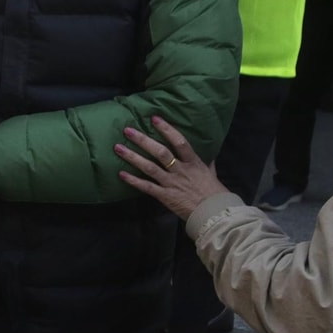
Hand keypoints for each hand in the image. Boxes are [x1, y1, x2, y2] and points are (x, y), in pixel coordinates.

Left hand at [114, 116, 228, 220]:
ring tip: (118, 148)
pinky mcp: (165, 196)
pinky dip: (133, 181)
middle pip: (160, 152)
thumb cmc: (214, 194)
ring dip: (133, 157)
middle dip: (143, 140)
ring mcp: (172, 183)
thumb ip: (208, 163)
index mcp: (193, 162)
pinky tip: (121, 174)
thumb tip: (209, 155)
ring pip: (149, 167)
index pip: (179, 141)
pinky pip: (147, 187)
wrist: (214, 214)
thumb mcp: (212, 174)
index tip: (155, 118)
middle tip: (127, 130)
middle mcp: (180, 170)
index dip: (167, 129)